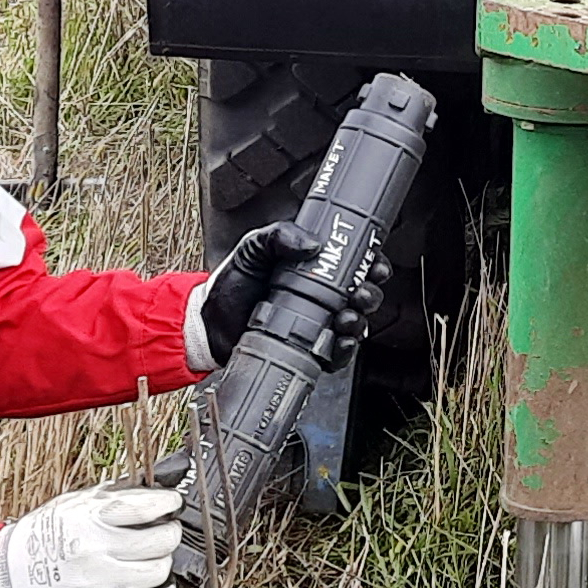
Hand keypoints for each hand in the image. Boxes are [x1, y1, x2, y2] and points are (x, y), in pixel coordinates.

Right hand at [0, 484, 183, 587]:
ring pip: (158, 571)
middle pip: (160, 540)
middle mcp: (97, 546)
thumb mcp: (69, 505)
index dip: (167, 504)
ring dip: (164, 563)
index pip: (145, 505)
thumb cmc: (36, 539)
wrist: (3, 578)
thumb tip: (146, 489)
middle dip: (170, 534)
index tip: (171, 505)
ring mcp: (100, 579)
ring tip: (155, 560)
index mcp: (90, 516)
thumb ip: (107, 497)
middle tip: (166, 532)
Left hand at [187, 221, 381, 374]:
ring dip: (359, 320)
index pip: (355, 262)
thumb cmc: (233, 284)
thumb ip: (278, 236)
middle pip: (363, 293)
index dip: (373, 262)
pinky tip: (341, 340)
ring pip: (356, 322)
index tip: (376, 264)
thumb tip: (310, 242)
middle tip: (361, 293)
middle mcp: (322, 295)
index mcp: (314, 267)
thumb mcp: (253, 248)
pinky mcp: (311, 348)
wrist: (211, 323)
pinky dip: (346, 348)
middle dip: (370, 293)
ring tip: (346, 317)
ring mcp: (318, 322)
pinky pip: (338, 352)